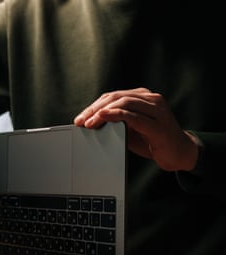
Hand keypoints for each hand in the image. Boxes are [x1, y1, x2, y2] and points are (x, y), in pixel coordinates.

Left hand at [74, 87, 198, 171]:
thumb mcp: (130, 129)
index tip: (80, 117)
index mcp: (143, 97)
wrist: (179, 153)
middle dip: (94, 109)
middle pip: (116, 97)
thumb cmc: (153, 140)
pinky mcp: (158, 124)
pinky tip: (104, 117)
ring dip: (101, 113)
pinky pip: (134, 116)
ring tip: (88, 123)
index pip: (113, 96)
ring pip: (124, 103)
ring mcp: (157, 110)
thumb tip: (90, 123)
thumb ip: (116, 122)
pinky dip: (116, 115)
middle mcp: (151, 99)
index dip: (94, 106)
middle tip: (80, 121)